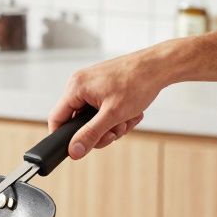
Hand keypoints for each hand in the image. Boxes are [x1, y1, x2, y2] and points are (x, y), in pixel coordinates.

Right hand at [48, 51, 165, 159]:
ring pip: (94, 117)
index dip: (64, 137)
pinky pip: (103, 109)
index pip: (57, 118)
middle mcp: (81, 84)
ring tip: (127, 119)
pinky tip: (131, 113)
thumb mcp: (113, 115)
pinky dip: (117, 115)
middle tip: (116, 131)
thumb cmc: (138, 82)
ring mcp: (92, 85)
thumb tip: (74, 150)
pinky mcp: (104, 87)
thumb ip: (91, 134)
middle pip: (78, 121)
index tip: (77, 148)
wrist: (159, 66)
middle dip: (99, 131)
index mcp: (76, 87)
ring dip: (112, 124)